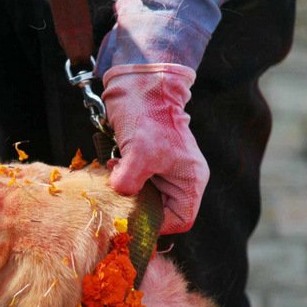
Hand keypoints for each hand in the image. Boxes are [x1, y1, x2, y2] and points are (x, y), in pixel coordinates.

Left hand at [102, 63, 208, 234]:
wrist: (139, 81)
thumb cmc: (147, 115)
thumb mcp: (139, 154)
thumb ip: (129, 184)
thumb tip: (119, 198)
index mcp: (192, 179)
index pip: (181, 220)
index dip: (157, 224)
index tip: (132, 216)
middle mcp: (182, 177)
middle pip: (161, 211)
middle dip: (137, 205)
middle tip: (119, 194)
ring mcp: (165, 169)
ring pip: (145, 197)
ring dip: (127, 191)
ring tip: (116, 173)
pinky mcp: (148, 161)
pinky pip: (135, 182)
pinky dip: (122, 178)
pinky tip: (114, 163)